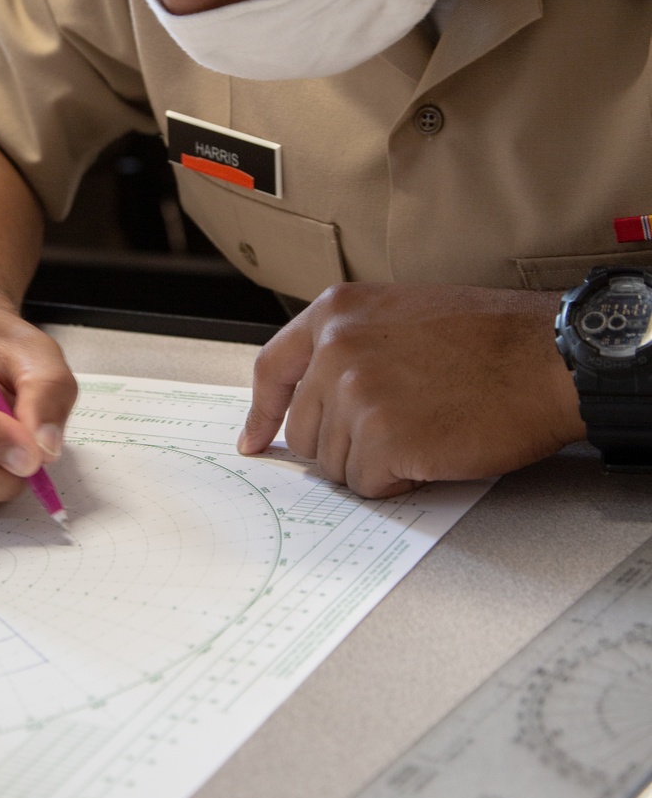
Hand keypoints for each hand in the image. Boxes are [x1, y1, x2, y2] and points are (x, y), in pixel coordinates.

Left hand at [238, 283, 584, 496]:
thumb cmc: (489, 338)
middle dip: (340, 445)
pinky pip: (368, 485)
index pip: (272, 368)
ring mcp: (356, 393)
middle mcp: (336, 348)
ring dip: (374, 463)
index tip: (254, 441)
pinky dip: (398, 483)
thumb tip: (317, 394)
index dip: (262, 412)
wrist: (544, 357)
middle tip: (395, 433)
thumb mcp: (401, 314)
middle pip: (303, 430)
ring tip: (423, 430)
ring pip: (334, 463)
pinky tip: (431, 452)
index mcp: (337, 312)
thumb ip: (350, 345)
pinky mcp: (383, 438)